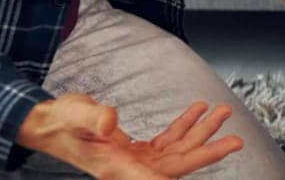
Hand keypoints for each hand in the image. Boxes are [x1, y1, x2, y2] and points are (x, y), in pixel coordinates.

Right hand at [17, 94, 241, 178]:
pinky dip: (183, 126)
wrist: (48, 124)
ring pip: (176, 151)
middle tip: (236, 139)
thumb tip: (111, 123)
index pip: (156, 178)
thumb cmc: (60, 121)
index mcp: (116, 167)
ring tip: (222, 111)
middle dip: (207, 150)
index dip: (178, 176)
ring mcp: (132, 160)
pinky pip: (166, 141)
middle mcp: (128, 168)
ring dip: (200, 132)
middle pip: (176, 164)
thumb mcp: (75, 114)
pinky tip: (197, 111)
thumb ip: (93, 118)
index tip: (207, 166)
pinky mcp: (133, 151)